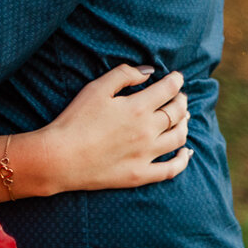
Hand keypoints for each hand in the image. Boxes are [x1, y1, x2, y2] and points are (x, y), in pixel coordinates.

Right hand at [16, 66, 190, 195]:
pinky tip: (186, 152)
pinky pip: (171, 170)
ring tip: (183, 118)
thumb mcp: (96, 88)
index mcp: (138, 107)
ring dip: (184, 124)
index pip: (168, 90)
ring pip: (178, 138)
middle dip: (181, 100)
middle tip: (180, 96)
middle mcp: (148, 131)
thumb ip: (124, 75)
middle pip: (176, 113)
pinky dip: (183, 160)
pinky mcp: (140, 175)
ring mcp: (146, 155)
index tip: (177, 77)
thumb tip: (149, 72)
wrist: (61, 157)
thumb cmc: (75, 119)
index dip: (176, 81)